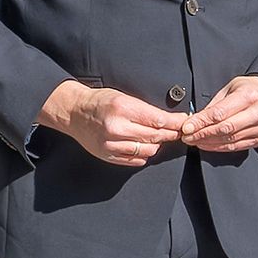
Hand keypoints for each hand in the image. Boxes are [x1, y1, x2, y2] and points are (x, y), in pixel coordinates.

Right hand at [41, 82, 185, 166]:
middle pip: (155, 136)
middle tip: (178, 131)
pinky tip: (143, 145)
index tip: (184, 122)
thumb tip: (170, 119)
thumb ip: (145, 110)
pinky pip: (135, 160)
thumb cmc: (100, 102)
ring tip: (157, 137)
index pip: (158, 120)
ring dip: (157, 144)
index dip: (175, 123)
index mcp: (122, 108)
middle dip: (170, 134)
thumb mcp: (123, 97)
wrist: (74, 112)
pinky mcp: (108, 155)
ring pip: (148, 150)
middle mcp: (116, 128)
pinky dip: (144, 154)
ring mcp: (111, 144)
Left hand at [181, 76, 257, 151]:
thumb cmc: (247, 90)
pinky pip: (236, 146)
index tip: (187, 127)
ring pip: (230, 139)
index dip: (201, 122)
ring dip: (209, 143)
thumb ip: (214, 105)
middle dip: (202, 134)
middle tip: (188, 137)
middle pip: (225, 128)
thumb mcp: (229, 88)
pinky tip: (208, 145)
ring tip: (195, 141)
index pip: (220, 113)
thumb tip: (195, 121)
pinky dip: (219, 147)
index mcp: (249, 95)